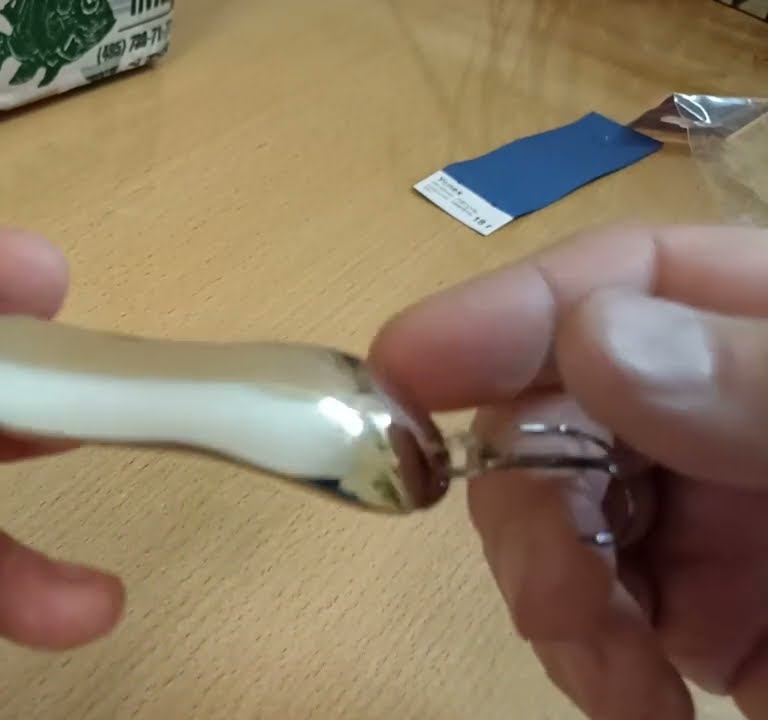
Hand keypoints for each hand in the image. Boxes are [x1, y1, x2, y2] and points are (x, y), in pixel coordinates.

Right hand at [370, 224, 767, 718]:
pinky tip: (638, 703)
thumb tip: (593, 339)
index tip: (406, 364)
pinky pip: (587, 609)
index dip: (513, 311)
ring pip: (549, 509)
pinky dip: (584, 658)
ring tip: (617, 674)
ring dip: (548, 590)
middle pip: (561, 403)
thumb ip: (761, 382)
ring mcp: (708, 514)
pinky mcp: (698, 613)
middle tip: (558, 588)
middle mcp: (723, 411)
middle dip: (530, 493)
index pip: (634, 276)